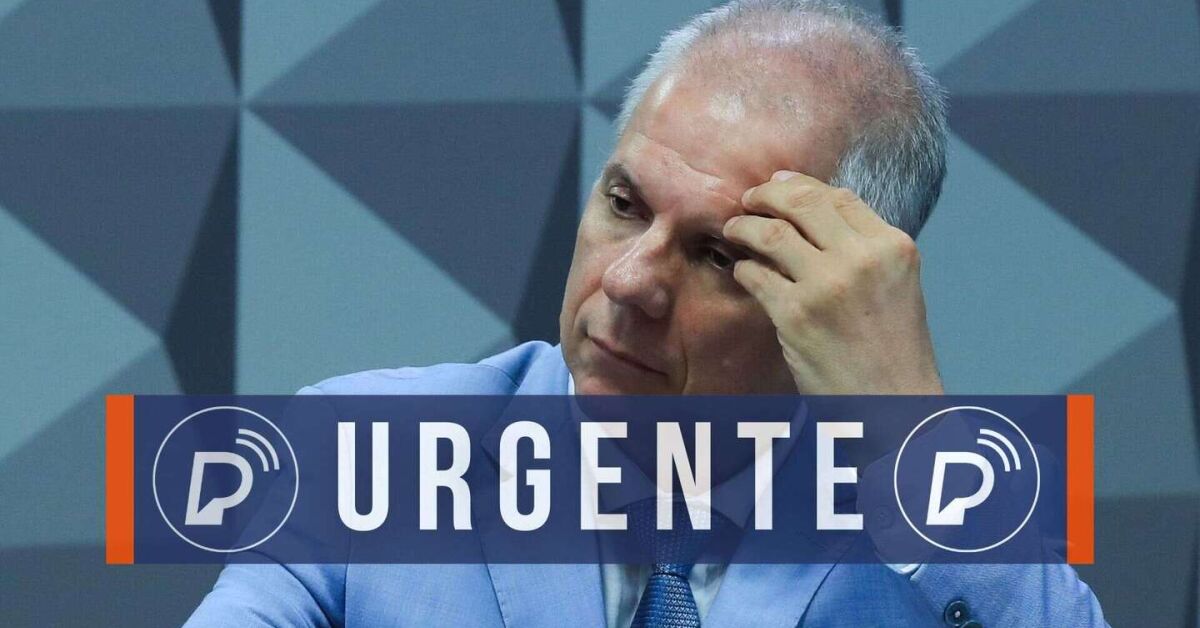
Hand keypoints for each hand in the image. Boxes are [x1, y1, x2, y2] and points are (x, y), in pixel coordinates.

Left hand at [722, 171, 942, 394]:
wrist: (893, 405)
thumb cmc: (892, 351)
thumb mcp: (896, 286)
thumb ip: (863, 250)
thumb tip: (813, 214)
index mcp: (893, 246)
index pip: (840, 197)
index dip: (802, 185)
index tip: (779, 184)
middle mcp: (863, 258)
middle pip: (803, 203)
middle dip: (767, 195)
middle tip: (748, 199)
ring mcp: (827, 285)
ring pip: (772, 234)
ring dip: (745, 227)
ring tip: (734, 230)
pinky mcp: (796, 315)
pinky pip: (755, 275)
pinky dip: (744, 268)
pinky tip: (743, 271)